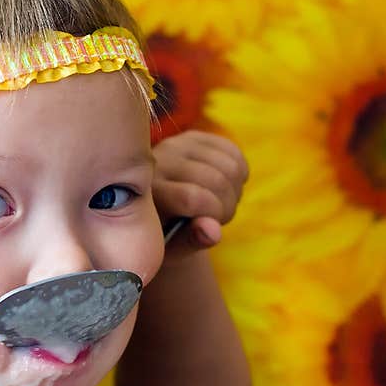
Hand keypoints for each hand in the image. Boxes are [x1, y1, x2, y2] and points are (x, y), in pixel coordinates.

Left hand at [152, 130, 248, 253]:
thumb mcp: (171, 248)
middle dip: (228, 207)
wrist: (153, 210)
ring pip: (230, 166)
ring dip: (235, 192)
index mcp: (145, 192)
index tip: (212, 227)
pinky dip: (239, 174)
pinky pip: (233, 153)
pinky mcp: (193, 137)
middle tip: (218, 219)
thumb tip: (214, 231)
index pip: (192, 197)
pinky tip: (226, 187)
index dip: (215, 214)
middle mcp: (159, 161)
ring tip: (219, 204)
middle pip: (216, 180)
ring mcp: (176, 145)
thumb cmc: (161, 237)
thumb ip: (191, 240)